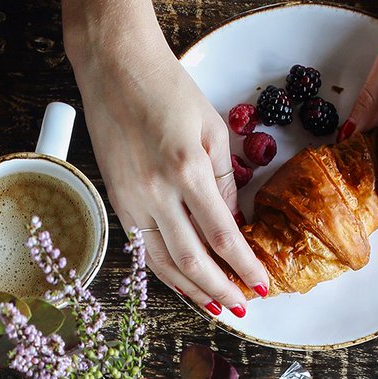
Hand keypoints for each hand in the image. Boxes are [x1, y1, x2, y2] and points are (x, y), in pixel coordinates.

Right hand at [69, 35, 267, 313]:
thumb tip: (234, 225)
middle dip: (220, 288)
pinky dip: (167, 273)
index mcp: (187, 169)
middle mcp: (156, 193)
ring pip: (164, 264)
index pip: (222, 234)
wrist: (115, 71)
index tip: (261, 283)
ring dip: (192, 291)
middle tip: (242, 305)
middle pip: (192, 260)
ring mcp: (132, 203)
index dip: (243, 265)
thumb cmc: (168, 91)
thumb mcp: (211, 130)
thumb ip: (224, 181)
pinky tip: (184, 285)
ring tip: (216, 307)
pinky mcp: (118, 205)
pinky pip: (145, 250)